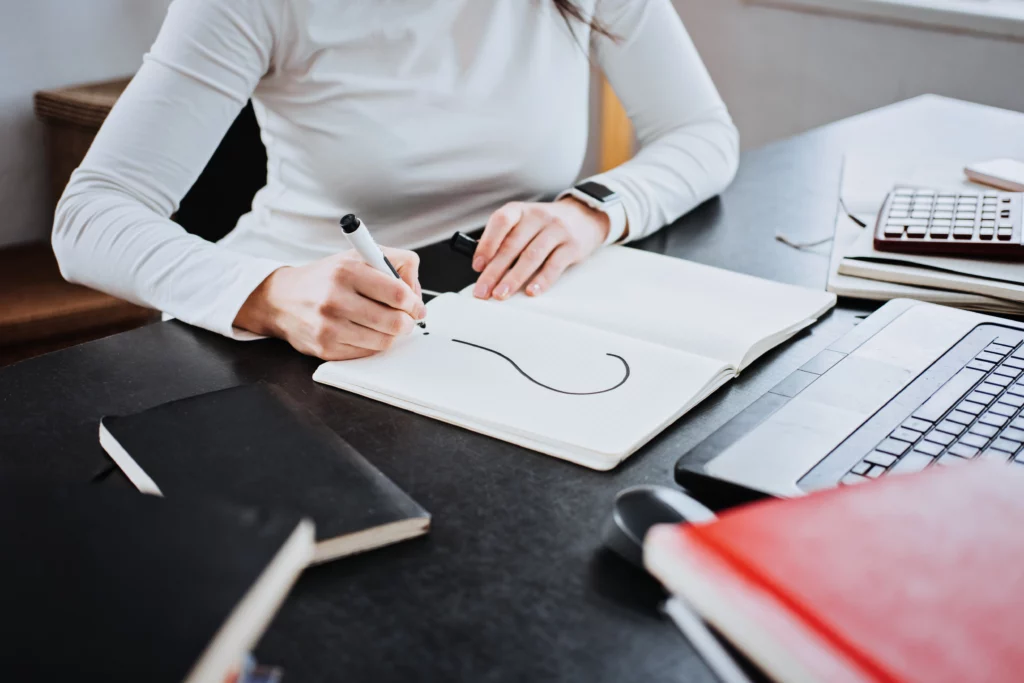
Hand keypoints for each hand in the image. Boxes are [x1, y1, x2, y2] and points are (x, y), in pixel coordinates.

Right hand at [234, 248, 425, 360]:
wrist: (282, 299)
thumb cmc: (325, 278)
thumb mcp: (358, 256)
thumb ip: (395, 263)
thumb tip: (416, 291)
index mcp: (346, 270)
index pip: (397, 293)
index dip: (414, 302)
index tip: (415, 305)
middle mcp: (335, 298)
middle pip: (394, 321)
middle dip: (407, 322)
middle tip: (406, 318)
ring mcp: (329, 326)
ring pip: (384, 340)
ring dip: (392, 334)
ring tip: (386, 324)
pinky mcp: (325, 348)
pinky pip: (367, 353)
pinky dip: (374, 343)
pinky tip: (367, 332)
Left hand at [472, 198, 609, 299]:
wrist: (584, 216)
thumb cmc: (545, 225)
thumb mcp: (523, 222)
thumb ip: (503, 238)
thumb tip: (481, 264)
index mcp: (520, 210)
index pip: (501, 222)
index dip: (487, 244)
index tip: (477, 266)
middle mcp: (538, 217)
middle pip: (512, 245)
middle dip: (494, 271)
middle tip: (483, 290)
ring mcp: (556, 230)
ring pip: (531, 256)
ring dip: (514, 278)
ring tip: (501, 294)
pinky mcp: (572, 246)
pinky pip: (554, 265)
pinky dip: (541, 280)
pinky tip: (531, 292)